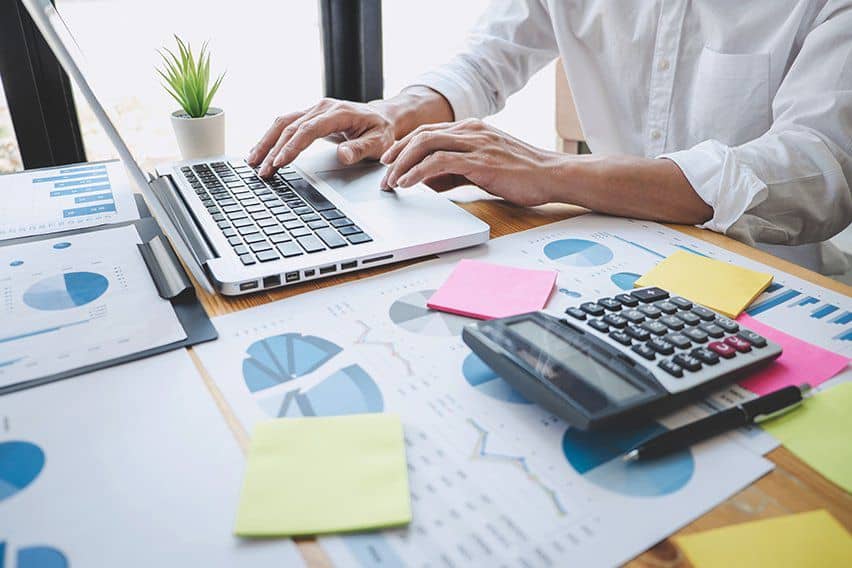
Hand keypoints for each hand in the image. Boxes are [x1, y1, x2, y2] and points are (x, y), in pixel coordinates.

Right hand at [247, 98, 396, 176]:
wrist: (383, 117)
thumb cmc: (381, 131)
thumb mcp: (378, 142)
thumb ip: (360, 149)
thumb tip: (343, 155)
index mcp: (338, 112)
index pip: (309, 129)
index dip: (292, 146)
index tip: (280, 162)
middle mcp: (322, 108)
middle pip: (290, 126)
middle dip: (273, 149)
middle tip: (262, 170)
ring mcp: (313, 110)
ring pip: (283, 123)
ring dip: (266, 142)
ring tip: (253, 162)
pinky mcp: (309, 116)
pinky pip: (286, 124)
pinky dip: (271, 137)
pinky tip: (260, 151)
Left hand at [379, 119, 562, 205]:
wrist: (553, 175)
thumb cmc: (523, 175)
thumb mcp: (484, 170)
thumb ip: (456, 172)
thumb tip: (430, 181)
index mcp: (473, 130)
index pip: (429, 132)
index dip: (405, 145)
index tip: (390, 161)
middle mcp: (471, 131)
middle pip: (421, 135)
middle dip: (397, 154)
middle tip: (383, 172)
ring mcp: (475, 143)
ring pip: (426, 145)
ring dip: (403, 164)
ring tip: (391, 182)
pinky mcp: (479, 160)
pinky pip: (438, 162)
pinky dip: (417, 172)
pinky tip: (408, 184)